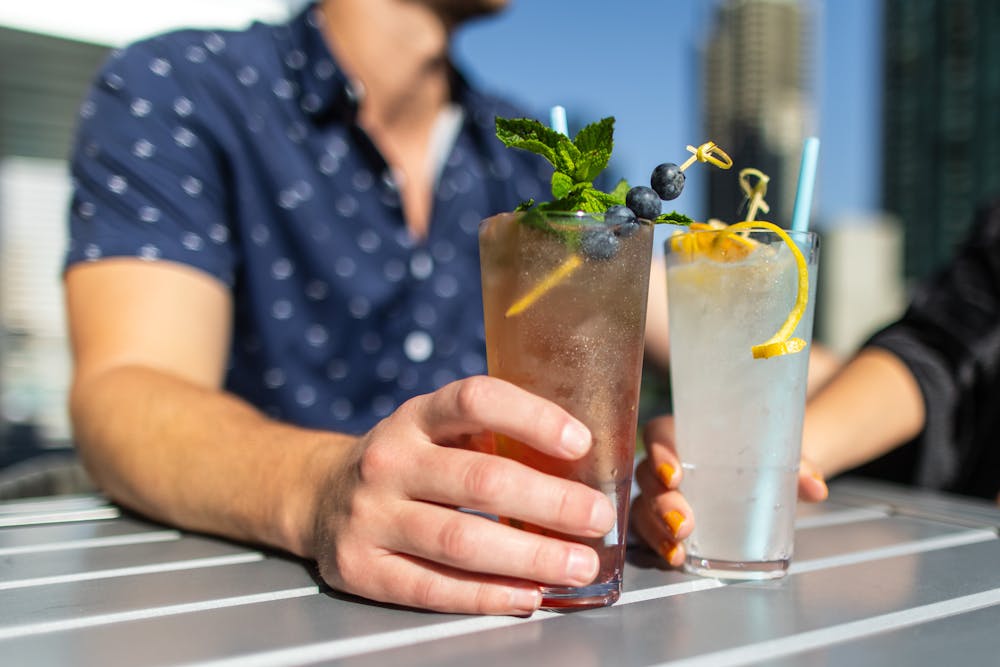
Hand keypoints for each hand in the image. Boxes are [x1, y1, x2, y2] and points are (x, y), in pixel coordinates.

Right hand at [308, 376, 616, 614]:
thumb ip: (491, 438)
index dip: (532, 417)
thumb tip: (583, 468)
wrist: (319, 495)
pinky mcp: (361, 566)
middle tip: (597, 517)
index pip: (476, 400)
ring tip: (579, 565)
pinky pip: (433, 587)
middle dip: (550, 501)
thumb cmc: (407, 462)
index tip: (581, 442)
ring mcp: (369, 515)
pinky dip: (488, 594)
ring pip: (461, 540)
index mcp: (417, 416)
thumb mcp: (437, 431)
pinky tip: (528, 595)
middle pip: (480, 479)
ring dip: (530, 557)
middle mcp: (389, 459)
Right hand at [630, 415, 828, 567]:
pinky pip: (649, 530)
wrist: (764, 473)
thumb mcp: (779, 455)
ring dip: (656, 528)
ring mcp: (661, 492)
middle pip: (647, 476)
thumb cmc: (761, 454)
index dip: (660, 452)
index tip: (675, 475)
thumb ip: (798, 467)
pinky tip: (675, 558)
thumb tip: (815, 488)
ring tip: (679, 548)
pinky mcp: (662, 519)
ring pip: (644, 506)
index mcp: (687, 433)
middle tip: (685, 523)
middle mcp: (666, 462)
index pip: (659, 433)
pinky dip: (659, 544)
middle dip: (661, 502)